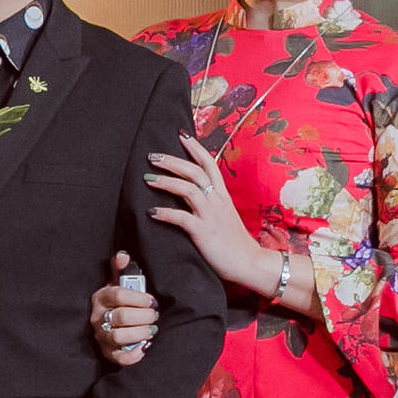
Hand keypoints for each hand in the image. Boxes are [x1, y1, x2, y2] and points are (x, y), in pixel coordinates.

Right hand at [88, 252, 159, 367]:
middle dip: (143, 316)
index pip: (118, 295)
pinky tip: (144, 347)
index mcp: (101, 298)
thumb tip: (123, 256)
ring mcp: (101, 336)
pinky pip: (119, 357)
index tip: (152, 301)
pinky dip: (133, 356)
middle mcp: (98, 317)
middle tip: (155, 315)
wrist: (111, 322)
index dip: (138, 298)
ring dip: (140, 332)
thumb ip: (121, 270)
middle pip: (121, 317)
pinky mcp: (107, 352)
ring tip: (152, 329)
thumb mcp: (118, 284)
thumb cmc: (120, 301)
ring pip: (119, 336)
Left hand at [145, 136, 282, 297]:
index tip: (181, 134)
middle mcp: (217, 200)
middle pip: (194, 171)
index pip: (209, 164)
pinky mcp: (204, 232)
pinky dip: (165, 213)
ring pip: (188, 189)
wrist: (250, 263)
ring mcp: (211, 215)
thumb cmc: (234, 242)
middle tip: (152, 155)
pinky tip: (151, 212)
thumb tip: (191, 194)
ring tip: (147, 178)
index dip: (195, 148)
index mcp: (222, 195)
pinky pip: (182, 218)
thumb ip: (209, 203)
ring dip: (166, 181)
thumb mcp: (224, 216)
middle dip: (172, 160)